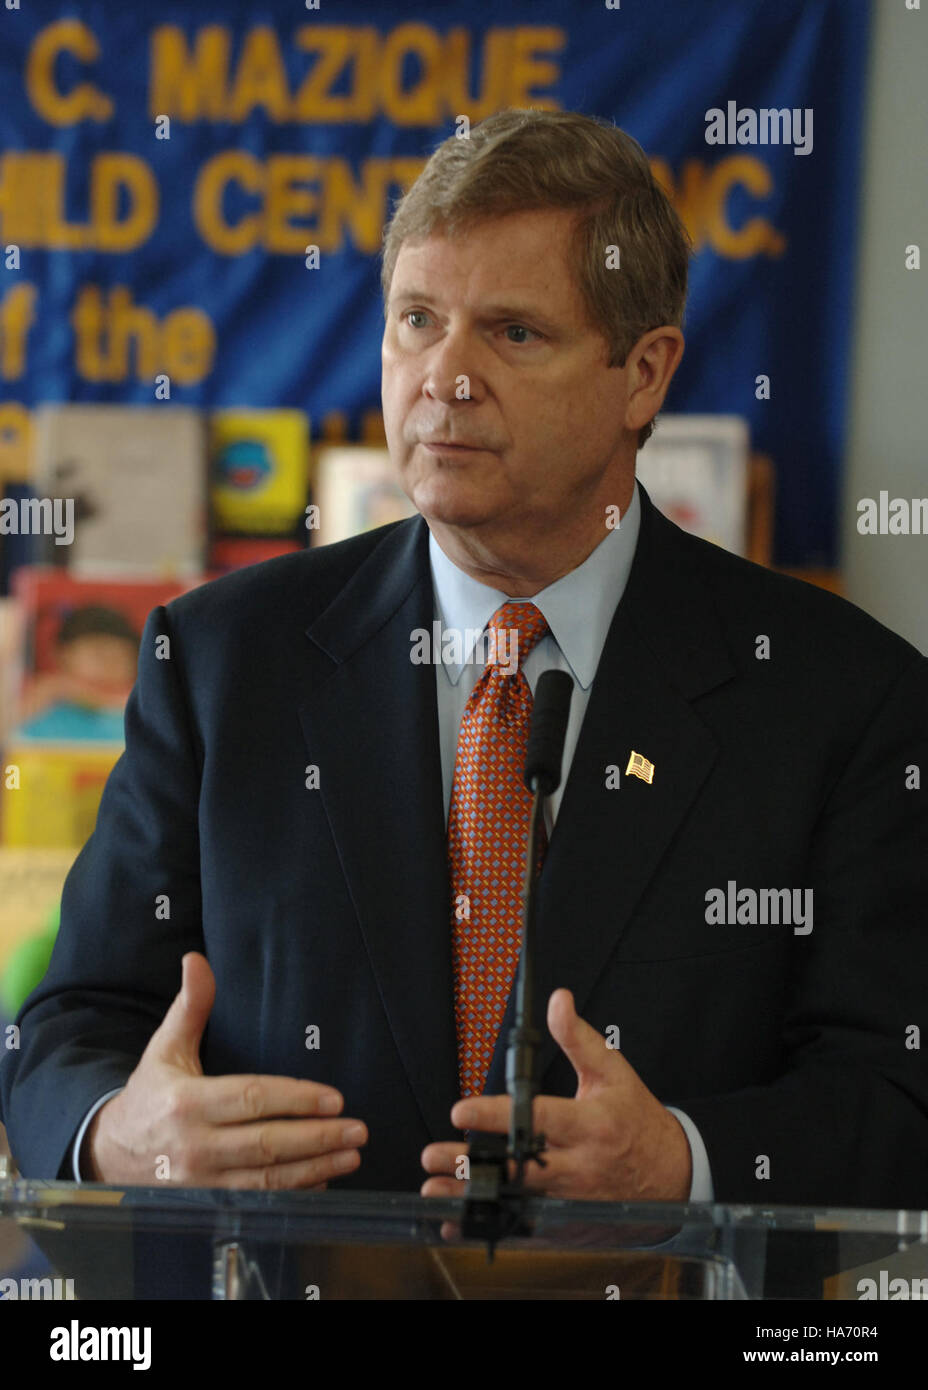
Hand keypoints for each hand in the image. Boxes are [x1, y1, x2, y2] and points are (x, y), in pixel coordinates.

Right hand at [85, 952, 367, 1188]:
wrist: (108, 1155)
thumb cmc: (149, 1095)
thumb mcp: (164, 1049)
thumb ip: (190, 1007)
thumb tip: (196, 960)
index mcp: (188, 1103)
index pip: (251, 1099)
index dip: (295, 1099)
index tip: (334, 1099)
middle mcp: (196, 1146)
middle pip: (267, 1144)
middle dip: (317, 1137)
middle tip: (358, 1130)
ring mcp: (202, 1182)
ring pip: (268, 1179)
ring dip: (315, 1168)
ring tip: (352, 1155)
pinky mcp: (207, 1205)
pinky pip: (258, 1202)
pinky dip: (294, 1194)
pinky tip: (324, 1181)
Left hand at [420, 988, 691, 1201]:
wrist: (674, 1177)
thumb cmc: (637, 1121)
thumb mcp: (613, 1073)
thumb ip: (578, 1038)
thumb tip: (557, 1001)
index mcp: (590, 1126)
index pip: (536, 1120)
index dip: (496, 1117)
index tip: (461, 1111)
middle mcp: (579, 1167)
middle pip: (517, 1167)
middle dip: (472, 1165)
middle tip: (433, 1156)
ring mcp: (572, 1201)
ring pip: (514, 1201)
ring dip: (471, 1199)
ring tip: (434, 1192)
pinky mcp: (569, 1224)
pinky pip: (525, 1229)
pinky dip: (491, 1228)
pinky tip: (459, 1224)